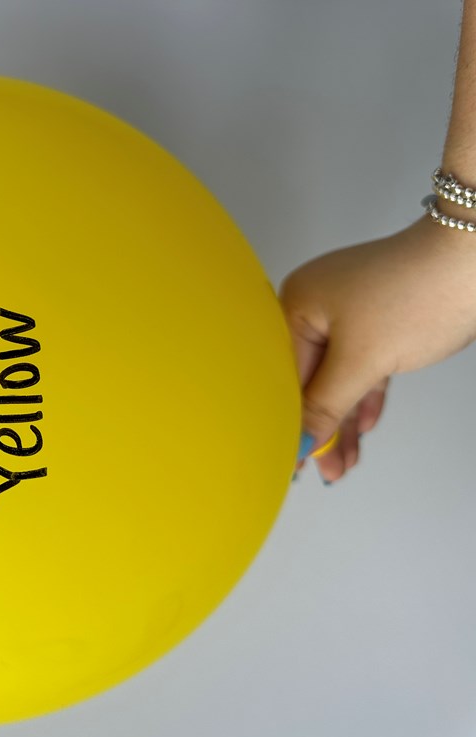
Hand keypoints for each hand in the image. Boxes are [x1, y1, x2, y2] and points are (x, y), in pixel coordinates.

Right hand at [280, 217, 475, 481]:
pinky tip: (362, 428)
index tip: (294, 460)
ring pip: (338, 375)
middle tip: (324, 470)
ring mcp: (347, 311)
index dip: (292, 419)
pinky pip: (361, 365)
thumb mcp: (363, 360)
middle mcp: (315, 305)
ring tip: (344, 463)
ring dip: (343, 417)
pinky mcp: (378, 319)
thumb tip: (300, 442)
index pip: (286, 374)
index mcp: (297, 303)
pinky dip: (363, 394)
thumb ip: (326, 405)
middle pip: (310, 378)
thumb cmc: (415, 297)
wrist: (475, 260)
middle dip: (320, 425)